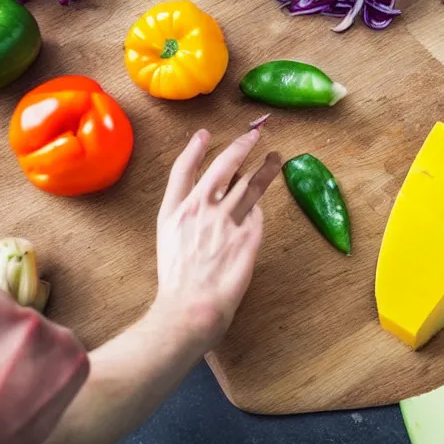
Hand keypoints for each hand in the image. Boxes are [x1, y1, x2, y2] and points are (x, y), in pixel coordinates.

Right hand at [155, 129, 280, 350]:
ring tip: (275, 158)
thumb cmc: (177, 281)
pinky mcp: (247, 236)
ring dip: (264, 168)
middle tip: (254, 135)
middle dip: (241, 147)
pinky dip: (259, 208)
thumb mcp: (168, 242)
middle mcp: (200, 209)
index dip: (194, 149)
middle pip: (223, 168)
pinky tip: (262, 205)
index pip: (184, 170)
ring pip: (250, 186)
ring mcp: (225, 222)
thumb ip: (186, 216)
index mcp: (176, 211)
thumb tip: (210, 198)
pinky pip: (257, 215)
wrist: (191, 308)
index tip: (204, 135)